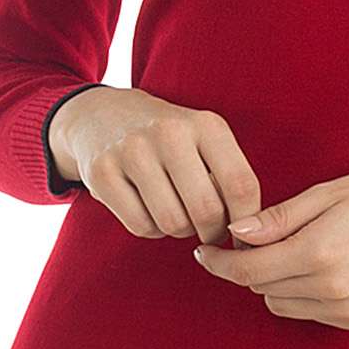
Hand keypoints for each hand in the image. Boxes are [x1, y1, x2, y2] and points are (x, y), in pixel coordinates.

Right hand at [47, 86, 261, 242]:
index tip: (242, 233)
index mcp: (206, 124)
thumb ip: (229, 177)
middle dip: (212, 232)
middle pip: (206, 210)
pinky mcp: (101, 173)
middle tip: (209, 231)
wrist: (103, 115)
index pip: (241, 184)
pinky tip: (150, 210)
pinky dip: (151, 230)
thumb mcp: (205, 140)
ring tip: (177, 213)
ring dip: (180, 230)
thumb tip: (246, 230)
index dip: (246, 220)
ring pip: (173, 223)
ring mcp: (132, 151)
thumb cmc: (170, 139)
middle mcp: (169, 133)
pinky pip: (140, 226)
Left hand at [192, 159, 348, 330]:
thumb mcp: (327, 193)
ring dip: (275, 281)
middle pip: (260, 287)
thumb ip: (278, 218)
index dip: (219, 262)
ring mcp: (348, 309)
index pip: (248, 270)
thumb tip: (236, 234)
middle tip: (258, 237)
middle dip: (250, 264)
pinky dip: (302, 293)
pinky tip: (324, 266)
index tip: (205, 251)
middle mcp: (333, 289)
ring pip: (280, 304)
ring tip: (299, 248)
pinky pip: (308, 312)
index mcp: (320, 252)